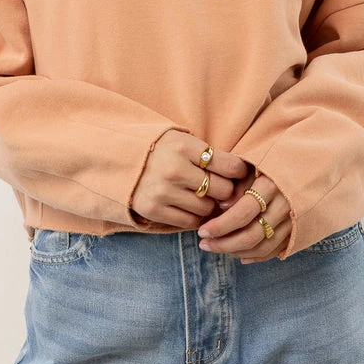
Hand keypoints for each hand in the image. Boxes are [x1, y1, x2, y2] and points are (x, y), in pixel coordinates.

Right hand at [131, 130, 249, 229]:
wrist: (121, 160)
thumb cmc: (162, 150)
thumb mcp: (184, 141)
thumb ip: (210, 156)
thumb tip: (242, 181)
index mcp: (184, 147)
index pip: (230, 165)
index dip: (239, 172)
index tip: (238, 174)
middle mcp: (174, 169)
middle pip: (222, 190)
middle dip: (225, 192)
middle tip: (220, 188)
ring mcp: (162, 191)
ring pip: (207, 209)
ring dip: (209, 206)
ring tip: (200, 195)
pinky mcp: (153, 209)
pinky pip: (189, 222)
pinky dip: (194, 217)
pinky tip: (188, 205)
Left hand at [196, 168, 291, 261]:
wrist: (312, 161)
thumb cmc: (275, 159)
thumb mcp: (254, 163)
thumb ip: (238, 184)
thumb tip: (221, 207)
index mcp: (271, 185)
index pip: (241, 214)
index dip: (219, 226)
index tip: (202, 231)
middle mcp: (285, 205)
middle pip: (251, 235)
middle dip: (224, 244)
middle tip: (205, 244)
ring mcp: (294, 220)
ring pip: (262, 246)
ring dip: (237, 252)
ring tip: (217, 248)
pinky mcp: (299, 229)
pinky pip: (276, 250)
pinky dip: (257, 256)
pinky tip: (240, 256)